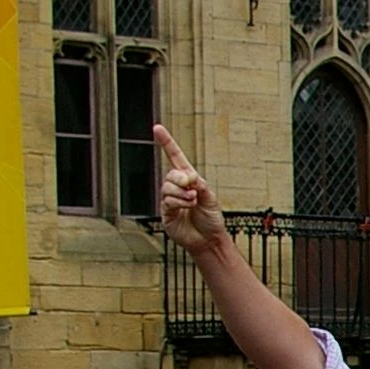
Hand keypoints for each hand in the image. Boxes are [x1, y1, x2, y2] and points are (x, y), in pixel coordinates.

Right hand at [154, 125, 227, 254]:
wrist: (209, 240)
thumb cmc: (211, 220)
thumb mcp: (211, 199)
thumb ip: (201, 185)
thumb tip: (189, 178)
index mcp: (189, 181)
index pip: (175, 158)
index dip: (167, 143)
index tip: (157, 128)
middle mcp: (177, 188)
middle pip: (171, 174)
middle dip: (181, 178)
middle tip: (192, 187)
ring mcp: (170, 199)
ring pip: (168, 187)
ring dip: (183, 194)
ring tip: (193, 201)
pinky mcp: (166, 212)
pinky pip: (167, 200)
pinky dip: (179, 202)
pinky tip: (188, 206)